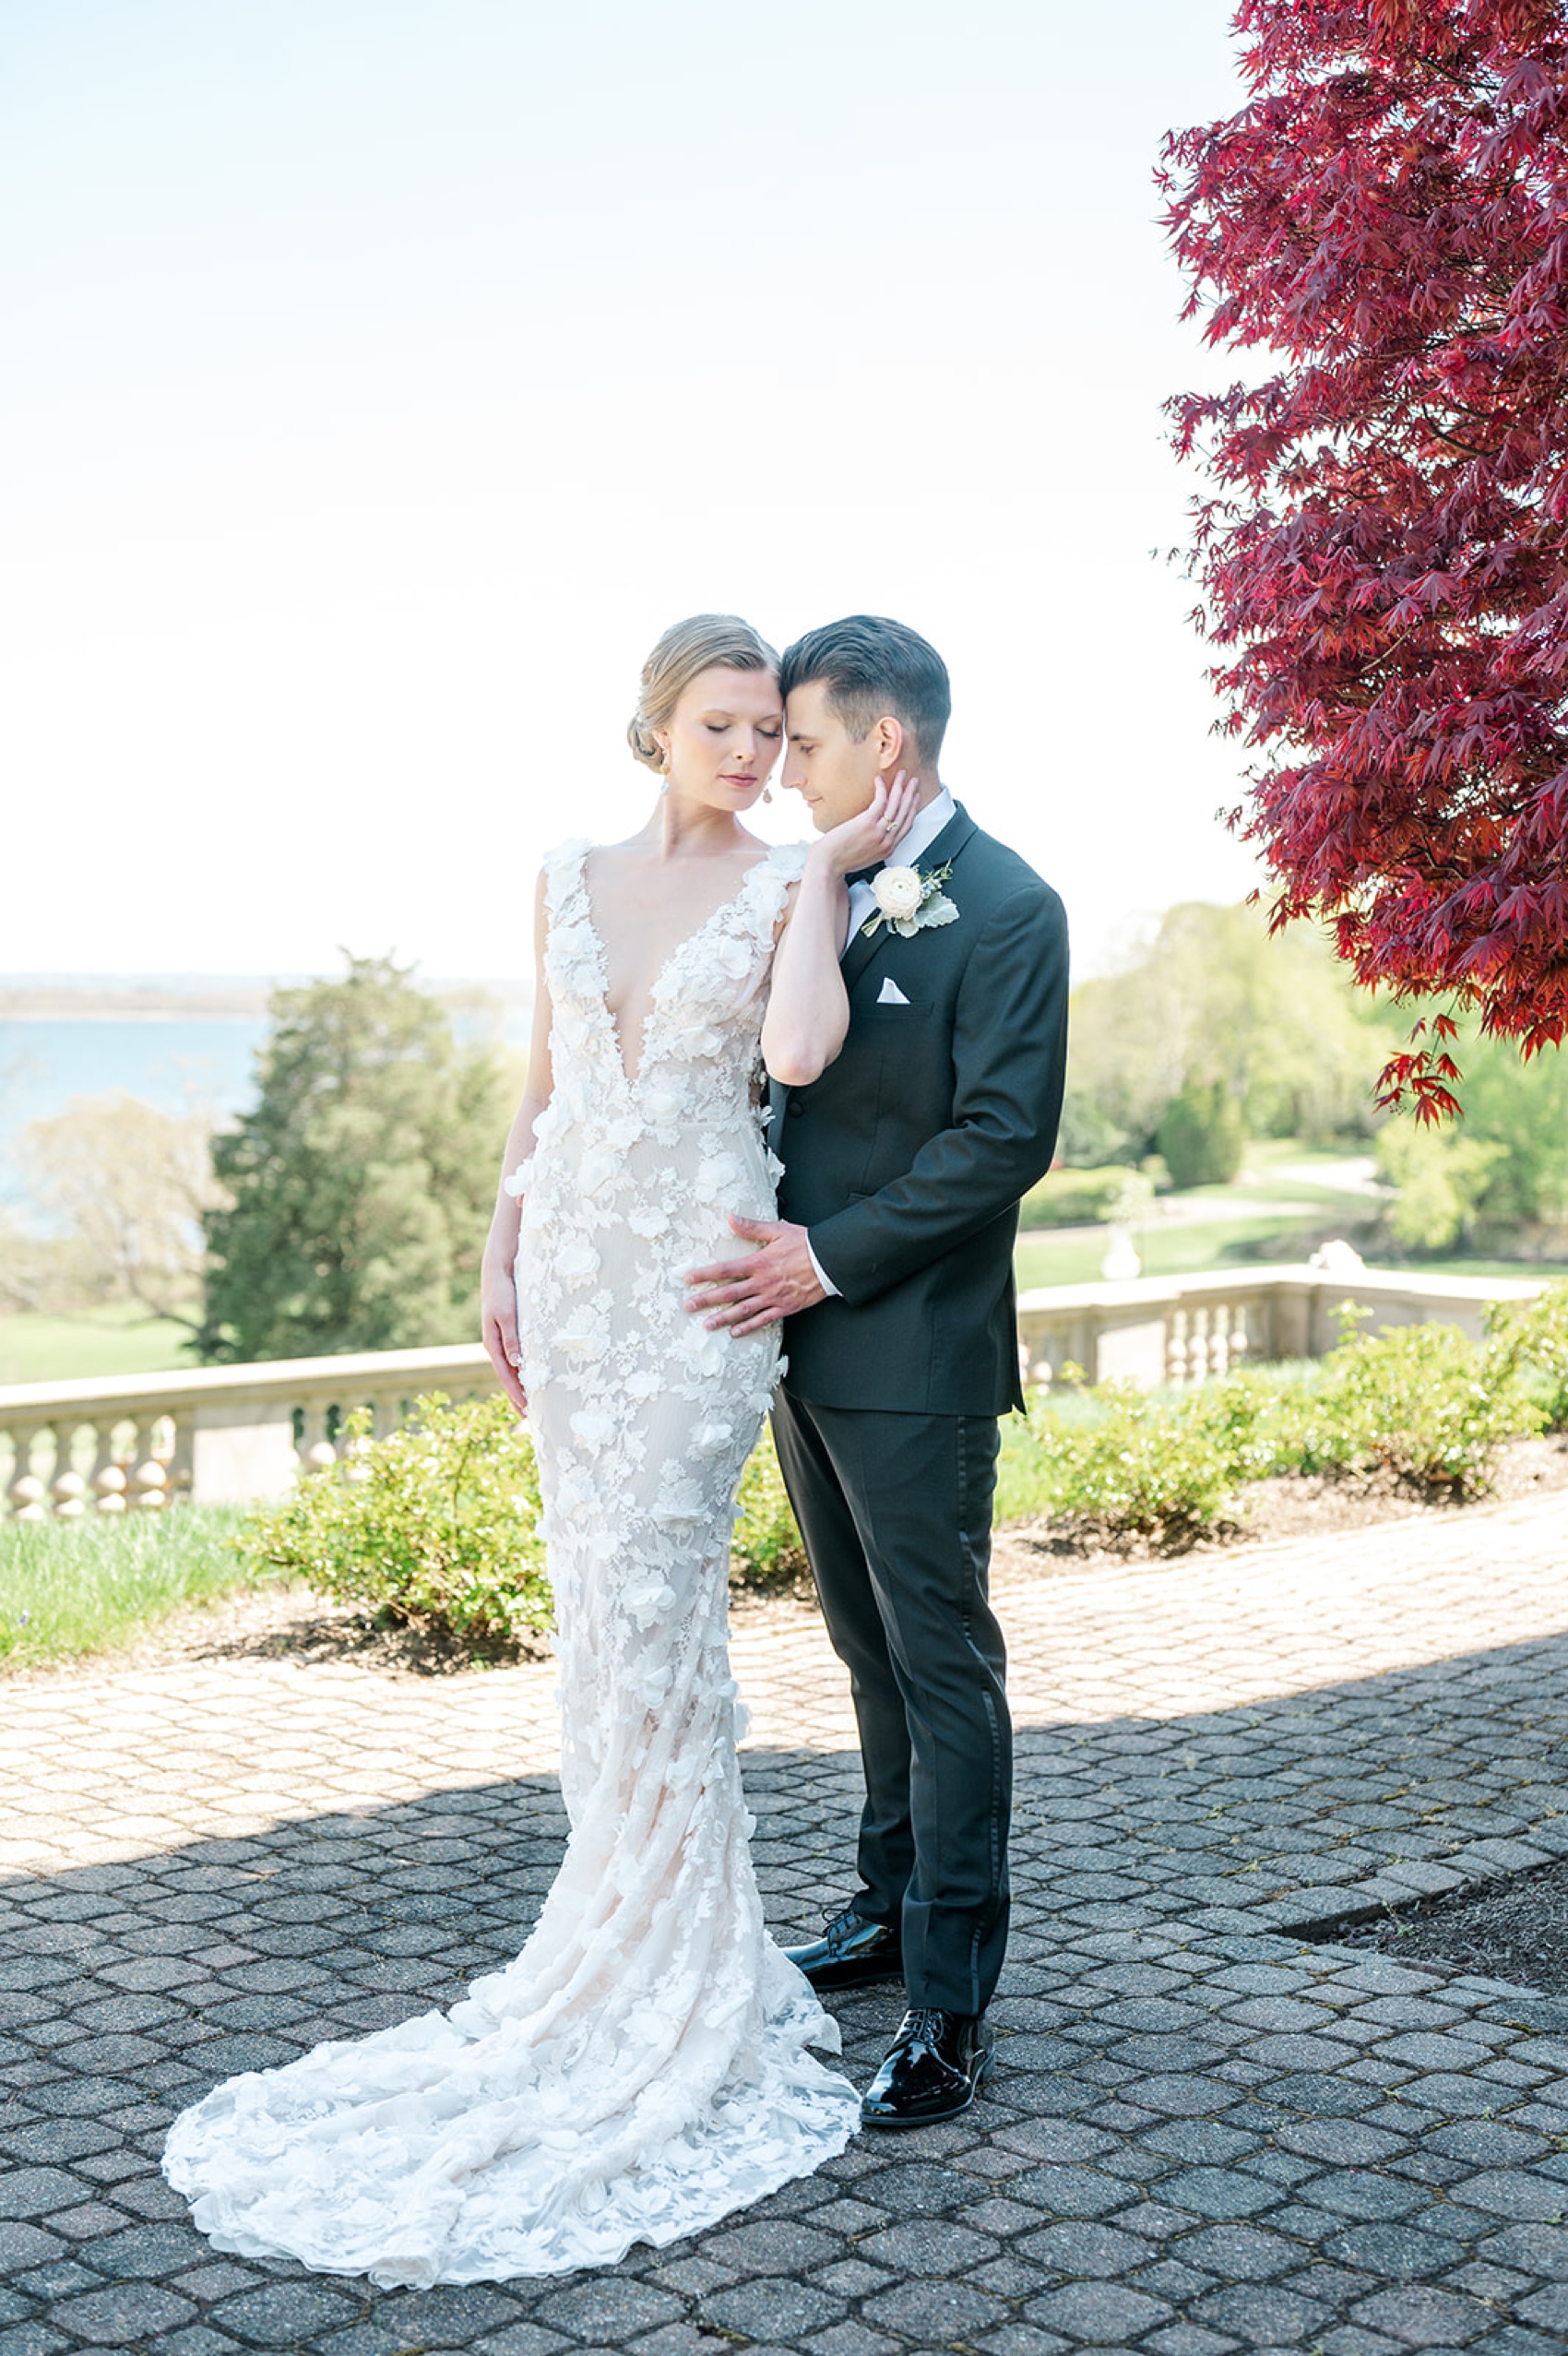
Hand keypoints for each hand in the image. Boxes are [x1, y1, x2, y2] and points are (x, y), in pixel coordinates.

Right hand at [481, 1264, 528, 1417]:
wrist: (497, 1273)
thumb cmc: (502, 1293)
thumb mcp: (507, 1316)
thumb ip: (511, 1339)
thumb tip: (516, 1363)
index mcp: (492, 1344)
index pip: (505, 1374)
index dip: (514, 1392)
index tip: (525, 1408)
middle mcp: (495, 1346)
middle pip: (506, 1377)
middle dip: (515, 1396)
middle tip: (526, 1416)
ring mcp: (500, 1341)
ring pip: (510, 1369)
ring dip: (518, 1386)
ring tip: (527, 1403)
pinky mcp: (507, 1334)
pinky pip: (514, 1359)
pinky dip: (520, 1371)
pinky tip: (527, 1378)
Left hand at [686, 1214, 827, 1336]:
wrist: (831, 1262)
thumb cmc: (806, 1244)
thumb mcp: (778, 1230)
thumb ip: (752, 1227)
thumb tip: (730, 1218)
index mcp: (759, 1262)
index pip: (725, 1270)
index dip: (705, 1274)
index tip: (688, 1278)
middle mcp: (763, 1282)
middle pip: (729, 1293)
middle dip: (707, 1300)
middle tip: (688, 1306)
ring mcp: (773, 1297)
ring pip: (743, 1310)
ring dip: (723, 1318)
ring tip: (707, 1324)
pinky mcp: (785, 1307)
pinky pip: (763, 1319)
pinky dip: (748, 1326)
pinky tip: (735, 1332)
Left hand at [813, 771, 920, 880]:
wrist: (827, 864)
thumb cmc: (839, 859)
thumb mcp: (863, 855)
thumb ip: (872, 843)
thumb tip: (871, 830)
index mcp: (887, 849)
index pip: (906, 826)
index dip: (912, 809)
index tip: (914, 797)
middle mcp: (886, 841)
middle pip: (905, 813)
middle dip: (911, 794)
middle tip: (914, 781)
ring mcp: (878, 833)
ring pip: (896, 806)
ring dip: (901, 787)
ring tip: (902, 775)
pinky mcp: (867, 824)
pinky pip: (880, 802)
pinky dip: (882, 789)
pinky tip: (879, 780)